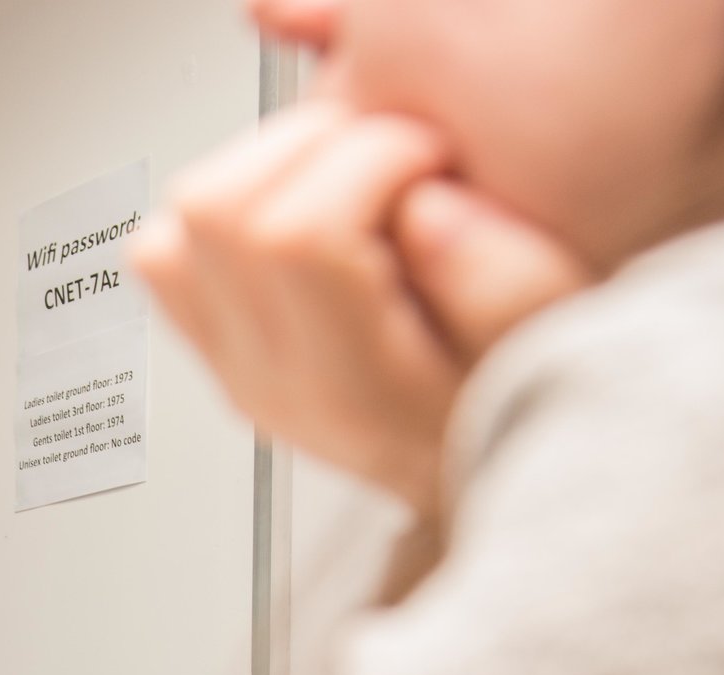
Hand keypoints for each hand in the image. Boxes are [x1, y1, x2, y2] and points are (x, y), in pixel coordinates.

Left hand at [132, 101, 589, 514]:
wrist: (473, 479)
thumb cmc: (519, 409)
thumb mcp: (550, 345)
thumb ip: (504, 278)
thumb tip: (426, 205)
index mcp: (348, 384)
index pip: (296, 235)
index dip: (367, 161)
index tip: (431, 160)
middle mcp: (268, 377)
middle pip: (215, 214)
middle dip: (309, 146)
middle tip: (387, 157)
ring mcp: (231, 364)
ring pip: (179, 224)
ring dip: (265, 167)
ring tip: (350, 177)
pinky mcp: (219, 344)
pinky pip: (173, 252)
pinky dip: (235, 202)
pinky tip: (309, 204)